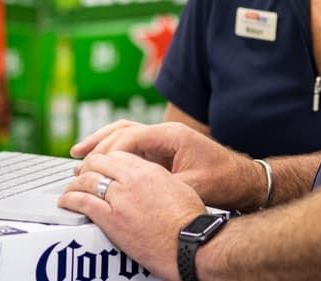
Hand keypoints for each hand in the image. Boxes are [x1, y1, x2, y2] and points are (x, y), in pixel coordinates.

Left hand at [60, 150, 205, 278]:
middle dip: (87, 167)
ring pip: (87, 180)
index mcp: (149, 170)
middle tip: (80, 175)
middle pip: (99, 162)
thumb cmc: (190, 220)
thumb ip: (158, 179)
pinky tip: (65, 202)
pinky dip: (70, 200)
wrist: (190, 243)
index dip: (105, 160)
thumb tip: (149, 181)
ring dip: (74, 183)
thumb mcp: (178, 188)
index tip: (100, 168)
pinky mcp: (112, 219)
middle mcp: (132, 179)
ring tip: (69, 189)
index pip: (118, 155)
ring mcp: (120, 198)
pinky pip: (83, 202)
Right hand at [72, 121, 265, 210]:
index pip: (130, 136)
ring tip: (79, 154)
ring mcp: (163, 140)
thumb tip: (135, 192)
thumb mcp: (193, 186)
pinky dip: (114, 152)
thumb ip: (163, 186)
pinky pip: (132, 146)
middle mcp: (166, 133)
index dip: (108, 151)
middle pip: (123, 129)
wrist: (242, 180)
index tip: (92, 167)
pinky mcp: (162, 150)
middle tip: (77, 158)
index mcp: (172, 135)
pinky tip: (100, 163)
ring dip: (102, 143)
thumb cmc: (224, 180)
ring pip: (125, 134)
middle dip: (98, 142)